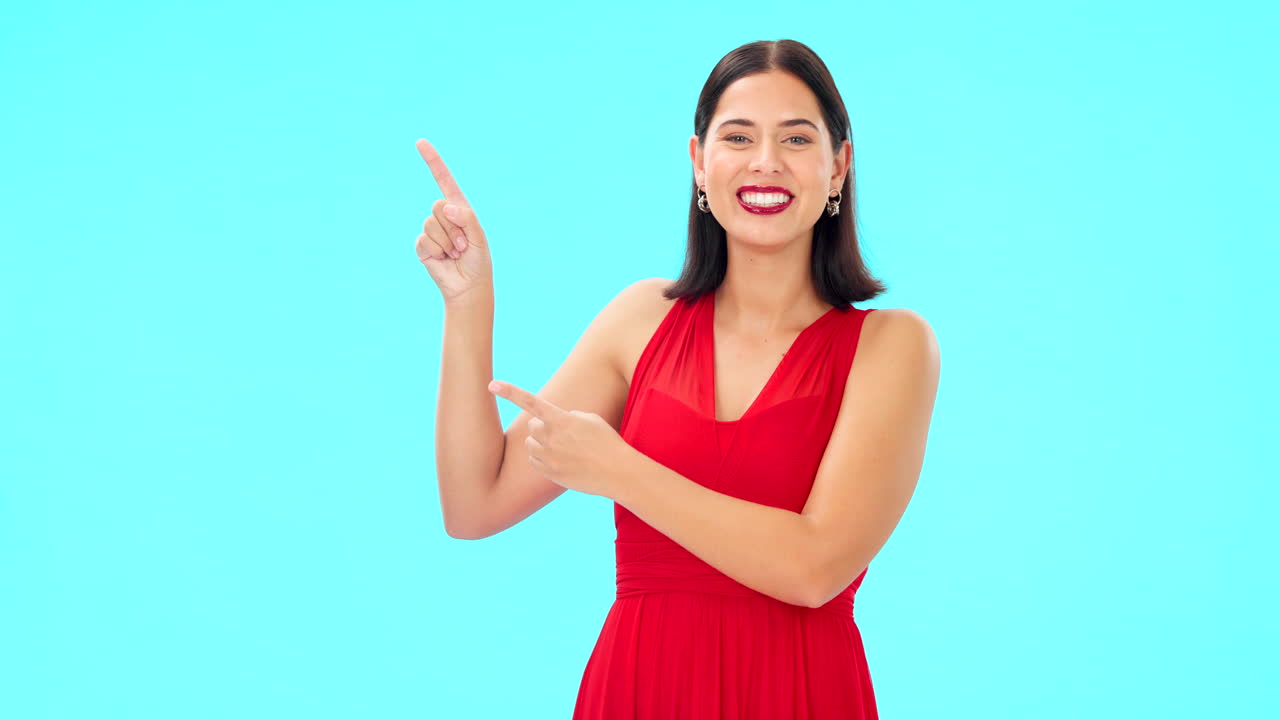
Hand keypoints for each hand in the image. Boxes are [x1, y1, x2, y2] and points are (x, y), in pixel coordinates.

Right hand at [414, 138, 493, 305]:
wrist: (468, 286)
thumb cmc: (478, 261)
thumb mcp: (479, 238)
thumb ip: (467, 219)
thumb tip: (446, 206)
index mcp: (460, 209)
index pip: (445, 181)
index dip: (433, 162)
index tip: (421, 142)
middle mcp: (444, 216)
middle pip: (438, 206)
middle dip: (454, 227)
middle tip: (463, 245)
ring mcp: (431, 230)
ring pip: (431, 223)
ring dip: (447, 241)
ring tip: (455, 253)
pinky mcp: (422, 245)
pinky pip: (424, 239)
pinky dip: (437, 251)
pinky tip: (443, 259)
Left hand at [488, 379, 630, 498]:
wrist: (617, 472)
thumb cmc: (606, 442)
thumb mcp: (590, 419)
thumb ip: (566, 417)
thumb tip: (551, 424)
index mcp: (561, 420)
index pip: (530, 402)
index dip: (509, 392)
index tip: (492, 384)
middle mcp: (551, 438)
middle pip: (531, 426)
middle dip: (542, 427)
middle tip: (562, 433)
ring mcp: (548, 457)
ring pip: (530, 444)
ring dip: (540, 443)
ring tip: (563, 448)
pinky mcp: (548, 473)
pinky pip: (534, 461)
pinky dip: (543, 459)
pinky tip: (562, 460)